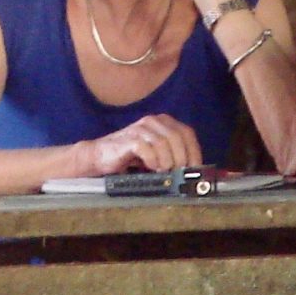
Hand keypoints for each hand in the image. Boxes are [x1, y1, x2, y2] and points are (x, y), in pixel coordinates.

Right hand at [77, 113, 203, 175]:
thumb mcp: (156, 154)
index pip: (187, 133)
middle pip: (178, 137)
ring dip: (167, 161)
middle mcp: (153, 121)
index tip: (195, 169)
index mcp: (163, 122)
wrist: (100, 157)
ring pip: (164, 142)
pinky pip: (147, 148)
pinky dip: (152, 161)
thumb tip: (192, 171)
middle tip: (178, 173)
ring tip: (162, 171)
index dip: (194, 152)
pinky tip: (150, 168)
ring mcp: (140, 128)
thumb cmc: (130, 157)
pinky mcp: (129, 139)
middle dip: (181, 158)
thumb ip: (173, 155)